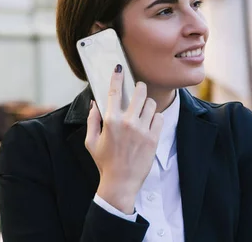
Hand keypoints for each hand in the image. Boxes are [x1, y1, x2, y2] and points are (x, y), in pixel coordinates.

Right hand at [85, 64, 163, 214]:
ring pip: (151, 104)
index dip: (117, 77)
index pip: (113, 92)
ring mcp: (142, 129)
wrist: (121, 183)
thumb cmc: (105, 162)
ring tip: (143, 111)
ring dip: (148, 105)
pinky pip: (160, 117)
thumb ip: (92, 120)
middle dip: (140, 88)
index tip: (119, 68)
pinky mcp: (154, 137)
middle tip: (139, 90)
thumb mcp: (91, 142)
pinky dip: (156, 118)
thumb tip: (94, 104)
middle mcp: (127, 122)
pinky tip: (149, 123)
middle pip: (140, 92)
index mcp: (110, 121)